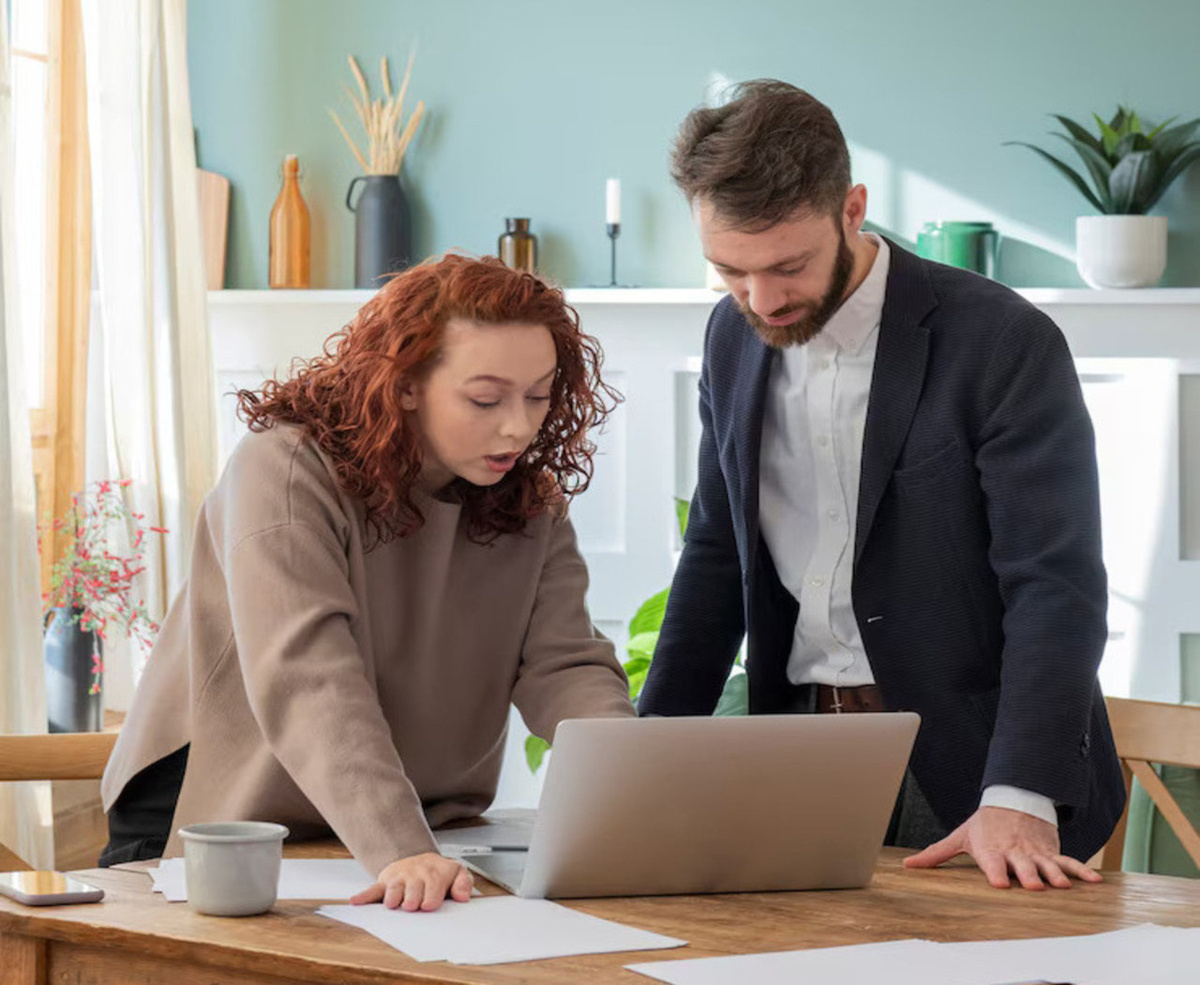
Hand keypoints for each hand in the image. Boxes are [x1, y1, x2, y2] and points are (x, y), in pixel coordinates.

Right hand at [349, 852, 472, 910]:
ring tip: (392, 904)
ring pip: (394, 887)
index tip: (428, 905)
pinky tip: (356, 901)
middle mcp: (416, 874)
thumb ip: (464, 883)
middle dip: (412, 897)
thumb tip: (463, 896)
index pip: (434, 885)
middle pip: (413, 887)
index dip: (431, 895)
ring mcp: (400, 877)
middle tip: (411, 906)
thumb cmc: (439, 873)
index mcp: (435, 873)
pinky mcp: (385, 881)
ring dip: (392, 896)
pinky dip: (364, 896)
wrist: (420, 859)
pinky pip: (373, 889)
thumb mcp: (458, 873)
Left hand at [903, 806, 1102, 889]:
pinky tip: (1095, 882)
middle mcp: (1015, 853)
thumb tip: (909, 865)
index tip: (998, 883)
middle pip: (1022, 866)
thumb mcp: (960, 836)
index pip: (992, 862)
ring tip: (1061, 885)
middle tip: (1033, 886)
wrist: (1013, 800)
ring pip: (1047, 865)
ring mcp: (1035, 853)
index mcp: (991, 850)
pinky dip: (1082, 871)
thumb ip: (936, 854)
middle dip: (1027, 875)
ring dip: (1055, 875)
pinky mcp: (1052, 852)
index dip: (995, 872)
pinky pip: (1069, 863)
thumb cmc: (984, 825)